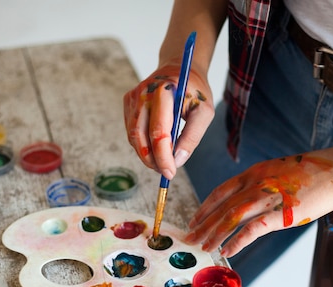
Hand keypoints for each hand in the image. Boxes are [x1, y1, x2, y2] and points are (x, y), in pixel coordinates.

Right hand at [123, 62, 213, 179]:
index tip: (171, 173)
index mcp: (164, 92)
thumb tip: (177, 161)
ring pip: (133, 137)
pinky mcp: (128, 103)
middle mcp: (143, 94)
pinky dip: (142, 145)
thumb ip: (193, 136)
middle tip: (166, 172)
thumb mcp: (204, 112)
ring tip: (163, 162)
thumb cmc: (195, 90)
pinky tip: (156, 149)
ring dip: (146, 155)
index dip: (163, 157)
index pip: (159, 132)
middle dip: (152, 160)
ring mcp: (133, 98)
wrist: (180, 68)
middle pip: (140, 137)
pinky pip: (131, 131)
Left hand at [185, 139, 332, 256]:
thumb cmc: (315, 171)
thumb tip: (253, 198)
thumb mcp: (280, 171)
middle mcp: (256, 183)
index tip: (195, 218)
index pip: (221, 191)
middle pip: (221, 206)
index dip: (205, 207)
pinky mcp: (281, 213)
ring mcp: (267, 197)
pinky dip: (237, 241)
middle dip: (203, 224)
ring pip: (231, 218)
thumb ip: (263, 183)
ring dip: (214, 234)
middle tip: (189, 238)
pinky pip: (252, 230)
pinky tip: (227, 251)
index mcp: (255, 173)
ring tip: (203, 248)